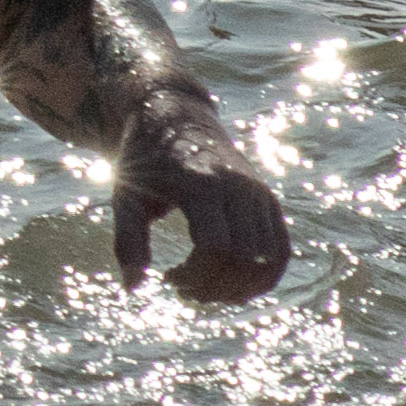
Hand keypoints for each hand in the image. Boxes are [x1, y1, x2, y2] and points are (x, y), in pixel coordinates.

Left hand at [113, 82, 293, 305]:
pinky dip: (263, 276)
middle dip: (216, 287)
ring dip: (241, 288)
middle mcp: (238, 187)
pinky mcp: (268, 200)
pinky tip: (232, 283)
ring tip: (207, 289)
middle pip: (245, 258)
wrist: (174, 116)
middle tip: (185, 289)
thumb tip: (134, 289)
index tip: (170, 277)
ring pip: (269, 259)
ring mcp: (259, 193)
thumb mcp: (125, 196)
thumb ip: (128, 241)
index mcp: (199, 183)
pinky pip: (281, 250)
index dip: (196, 276)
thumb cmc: (144, 159)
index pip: (216, 248)